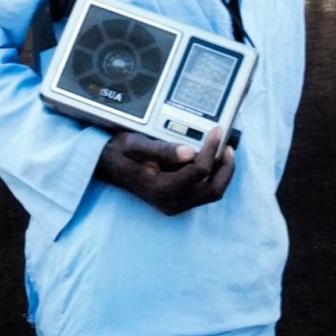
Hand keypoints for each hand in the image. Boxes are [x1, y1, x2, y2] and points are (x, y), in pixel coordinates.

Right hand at [95, 128, 234, 215]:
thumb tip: (190, 152)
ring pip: (211, 193)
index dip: (211, 150)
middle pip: (213, 189)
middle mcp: (171, 201)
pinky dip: (212, 177)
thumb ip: (162, 149)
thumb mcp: (136, 144)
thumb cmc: (121, 153)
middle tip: (227, 146)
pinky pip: (203, 193)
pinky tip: (211, 160)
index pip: (200, 171)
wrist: (107, 166)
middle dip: (225, 168)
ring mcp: (175, 205)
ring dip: (222, 173)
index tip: (215, 131)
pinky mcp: (177, 202)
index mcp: (162, 188)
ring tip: (223, 152)